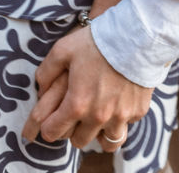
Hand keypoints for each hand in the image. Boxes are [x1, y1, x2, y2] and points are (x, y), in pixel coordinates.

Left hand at [22, 26, 152, 150]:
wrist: (136, 34)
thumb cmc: (97, 41)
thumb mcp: (63, 49)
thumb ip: (46, 71)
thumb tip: (40, 89)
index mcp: (76, 104)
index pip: (53, 133)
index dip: (49, 126)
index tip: (53, 119)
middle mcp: (98, 117)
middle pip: (79, 141)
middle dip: (74, 130)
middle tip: (76, 113)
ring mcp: (120, 117)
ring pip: (106, 143)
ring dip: (99, 132)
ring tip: (98, 117)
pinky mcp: (137, 112)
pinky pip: (125, 126)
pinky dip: (119, 120)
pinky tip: (117, 102)